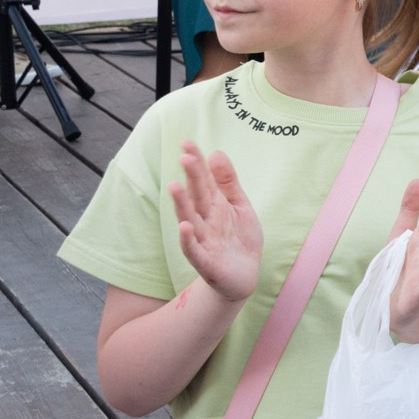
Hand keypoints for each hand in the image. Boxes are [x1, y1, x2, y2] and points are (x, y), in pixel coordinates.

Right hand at [169, 143, 262, 303]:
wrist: (243, 276)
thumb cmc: (238, 238)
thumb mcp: (239, 206)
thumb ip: (228, 182)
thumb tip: (216, 153)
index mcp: (215, 205)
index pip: (204, 181)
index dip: (197, 163)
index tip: (187, 142)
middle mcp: (205, 220)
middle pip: (197, 197)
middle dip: (191, 178)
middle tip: (185, 156)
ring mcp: (203, 241)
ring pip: (191, 220)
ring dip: (182, 205)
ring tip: (175, 186)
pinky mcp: (206, 262)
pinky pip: (194, 250)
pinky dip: (188, 240)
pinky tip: (186, 226)